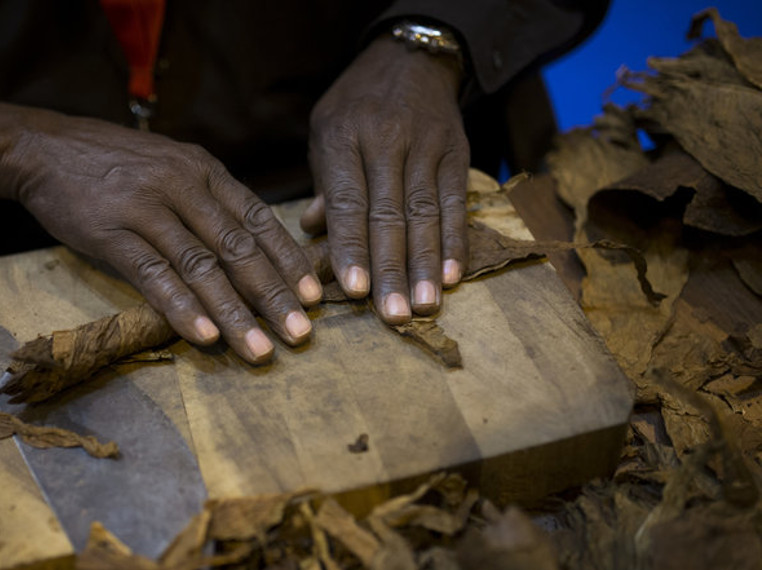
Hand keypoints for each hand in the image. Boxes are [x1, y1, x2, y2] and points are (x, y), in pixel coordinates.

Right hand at [0, 99, 321, 363]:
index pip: (259, 217)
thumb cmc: (113, 165)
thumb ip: (208, 201)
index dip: (288, 260)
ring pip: (201, 266)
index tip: (314, 295)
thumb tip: (252, 249)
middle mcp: (182, 185)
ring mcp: (146, 207)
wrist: (43, 147)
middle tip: (300, 334)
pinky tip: (203, 336)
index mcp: (204, 170)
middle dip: (273, 295)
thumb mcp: (171, 166)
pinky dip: (181, 307)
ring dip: (234, 312)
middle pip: (238, 247)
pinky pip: (153, 274)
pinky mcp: (110, 231)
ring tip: (260, 349)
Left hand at [305, 36, 468, 321]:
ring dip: (425, 265)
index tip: (355, 289)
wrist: (410, 57)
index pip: (348, 200)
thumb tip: (311, 231)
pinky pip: (455, 203)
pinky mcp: (456, 152)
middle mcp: (385, 140)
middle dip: (390, 268)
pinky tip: (451, 276)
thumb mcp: (325, 131)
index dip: (351, 247)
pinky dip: (454, 241)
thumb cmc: (356, 104)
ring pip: (424, 213)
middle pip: (388, 214)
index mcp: (343, 136)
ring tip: (423, 306)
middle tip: (391, 314)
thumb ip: (323, 182)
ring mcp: (425, 145)